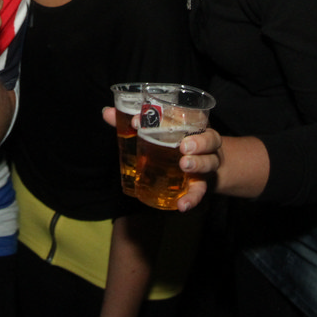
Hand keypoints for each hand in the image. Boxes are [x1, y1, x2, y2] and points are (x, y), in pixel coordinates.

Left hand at [100, 108, 221, 211]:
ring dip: (199, 163)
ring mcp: (205, 163)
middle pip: (210, 138)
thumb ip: (133, 122)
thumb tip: (106, 112)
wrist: (198, 166)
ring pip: (210, 162)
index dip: (175, 114)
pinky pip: (200, 192)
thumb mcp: (156, 130)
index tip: (145, 120)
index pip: (188, 114)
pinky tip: (182, 205)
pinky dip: (192, 198)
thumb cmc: (172, 141)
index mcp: (192, 123)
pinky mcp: (201, 184)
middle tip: (184, 145)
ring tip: (185, 165)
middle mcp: (204, 142)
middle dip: (199, 142)